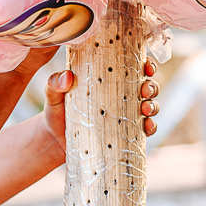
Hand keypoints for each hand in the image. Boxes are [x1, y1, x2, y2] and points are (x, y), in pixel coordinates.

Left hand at [42, 59, 158, 154]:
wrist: (53, 141)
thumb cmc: (55, 112)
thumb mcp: (53, 95)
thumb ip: (54, 84)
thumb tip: (67, 76)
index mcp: (107, 80)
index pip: (132, 67)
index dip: (145, 64)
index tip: (147, 65)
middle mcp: (120, 96)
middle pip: (146, 86)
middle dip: (151, 86)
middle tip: (145, 89)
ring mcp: (124, 115)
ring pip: (149, 106)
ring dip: (153, 106)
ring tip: (146, 108)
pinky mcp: (124, 133)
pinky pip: (144, 129)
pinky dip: (150, 127)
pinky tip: (147, 127)